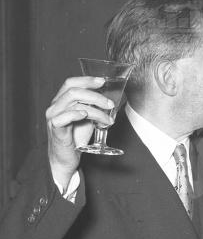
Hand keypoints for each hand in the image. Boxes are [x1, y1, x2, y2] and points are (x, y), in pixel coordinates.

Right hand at [45, 76, 113, 190]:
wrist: (67, 158)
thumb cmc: (76, 138)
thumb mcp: (88, 119)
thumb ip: (95, 108)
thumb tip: (112, 101)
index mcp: (62, 100)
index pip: (71, 83)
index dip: (87, 80)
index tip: (103, 81)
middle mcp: (55, 106)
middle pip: (74, 91)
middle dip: (96, 96)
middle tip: (110, 104)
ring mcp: (54, 116)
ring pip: (74, 103)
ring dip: (96, 110)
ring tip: (108, 119)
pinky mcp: (55, 128)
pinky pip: (64, 117)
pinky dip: (76, 114)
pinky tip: (86, 116)